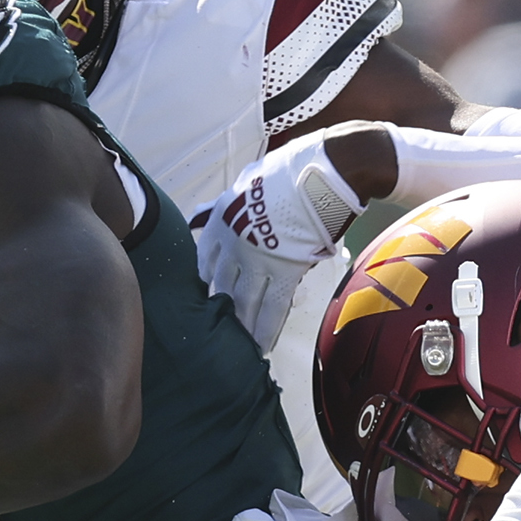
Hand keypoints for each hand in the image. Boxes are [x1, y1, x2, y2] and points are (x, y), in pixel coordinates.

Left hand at [193, 138, 362, 352]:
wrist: (326, 171)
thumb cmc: (291, 172)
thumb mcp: (246, 181)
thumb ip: (221, 205)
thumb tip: (195, 216)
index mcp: (222, 219)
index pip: (206, 260)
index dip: (208, 281)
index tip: (209, 295)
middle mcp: (234, 242)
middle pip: (222, 286)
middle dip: (221, 311)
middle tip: (220, 332)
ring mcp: (258, 259)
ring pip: (244, 302)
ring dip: (243, 327)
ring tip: (240, 349)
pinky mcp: (286, 271)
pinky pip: (273, 308)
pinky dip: (267, 330)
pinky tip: (262, 348)